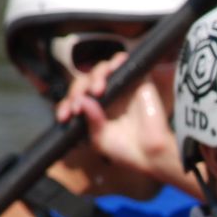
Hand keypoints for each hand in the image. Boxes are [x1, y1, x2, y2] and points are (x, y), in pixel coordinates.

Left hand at [54, 54, 180, 181]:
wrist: (152, 154)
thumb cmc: (127, 151)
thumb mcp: (100, 139)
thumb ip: (90, 120)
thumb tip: (82, 100)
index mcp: (96, 111)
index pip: (76, 99)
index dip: (67, 103)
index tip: (65, 117)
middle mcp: (108, 97)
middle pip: (85, 81)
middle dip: (77, 91)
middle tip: (78, 105)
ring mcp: (122, 88)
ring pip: (102, 69)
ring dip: (95, 76)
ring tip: (97, 90)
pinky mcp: (137, 81)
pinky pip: (124, 62)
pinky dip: (115, 61)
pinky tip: (110, 71)